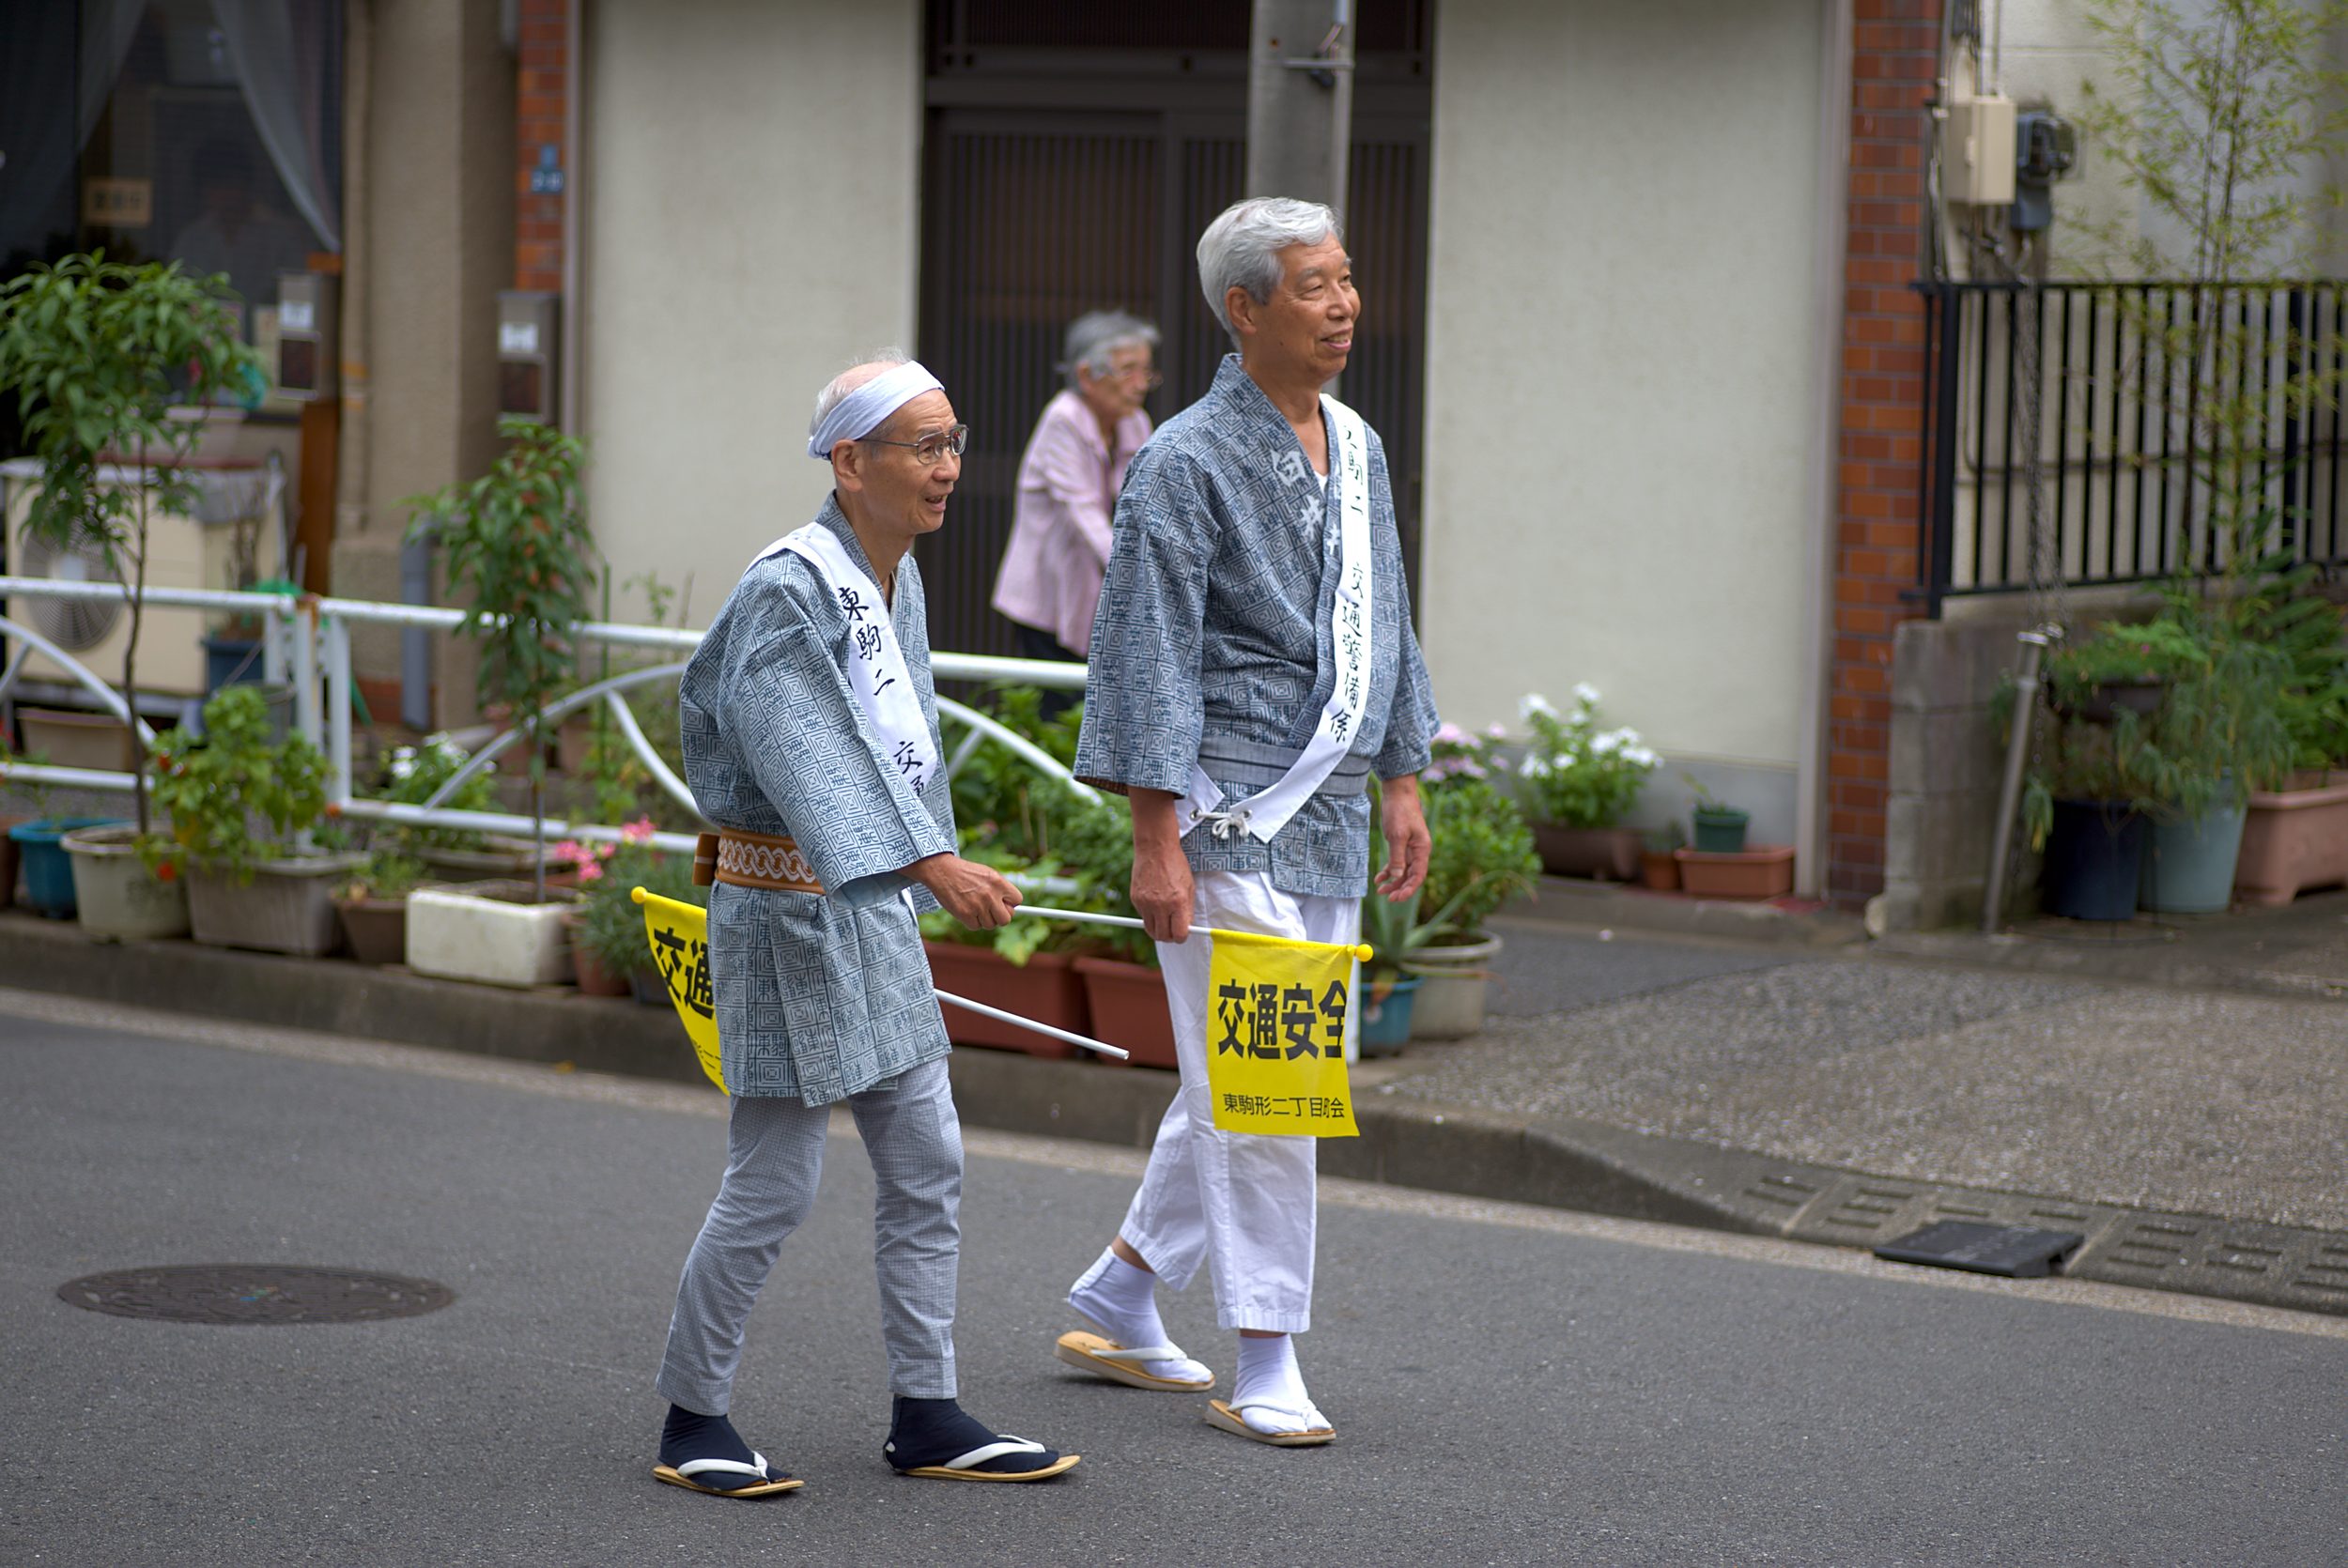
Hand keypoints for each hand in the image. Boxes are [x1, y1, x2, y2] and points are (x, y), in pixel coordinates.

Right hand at [905, 853, 1021, 930]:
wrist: (942, 870)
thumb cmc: (965, 873)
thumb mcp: (987, 874)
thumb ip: (1000, 889)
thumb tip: (1012, 908)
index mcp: (998, 882)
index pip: (1017, 900)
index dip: (1010, 904)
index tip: (1003, 904)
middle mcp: (990, 895)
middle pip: (1006, 919)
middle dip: (999, 917)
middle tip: (991, 911)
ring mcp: (978, 906)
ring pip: (990, 925)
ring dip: (983, 919)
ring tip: (974, 906)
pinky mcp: (965, 914)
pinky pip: (975, 926)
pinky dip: (971, 921)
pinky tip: (965, 909)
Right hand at [1128, 789, 1194, 943]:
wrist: (1156, 848)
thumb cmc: (1176, 865)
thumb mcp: (1189, 887)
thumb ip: (1187, 910)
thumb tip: (1185, 929)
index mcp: (1178, 902)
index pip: (1179, 934)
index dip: (1182, 937)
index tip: (1182, 933)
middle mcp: (1161, 905)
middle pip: (1163, 936)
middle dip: (1169, 937)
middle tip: (1172, 930)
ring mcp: (1146, 903)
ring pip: (1151, 930)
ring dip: (1158, 929)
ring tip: (1163, 918)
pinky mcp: (1135, 899)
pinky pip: (1143, 916)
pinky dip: (1149, 914)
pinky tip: (1154, 901)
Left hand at [1375, 775, 1429, 901]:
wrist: (1398, 792)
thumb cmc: (1400, 811)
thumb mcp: (1397, 835)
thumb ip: (1397, 856)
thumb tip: (1397, 876)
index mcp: (1422, 849)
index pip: (1418, 876)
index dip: (1409, 889)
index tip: (1396, 898)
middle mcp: (1419, 851)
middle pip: (1411, 876)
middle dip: (1400, 888)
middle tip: (1387, 897)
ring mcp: (1410, 848)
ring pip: (1403, 871)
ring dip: (1393, 881)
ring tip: (1380, 890)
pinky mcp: (1401, 844)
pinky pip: (1397, 862)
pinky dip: (1389, 871)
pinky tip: (1379, 877)